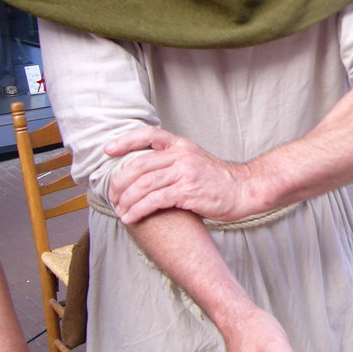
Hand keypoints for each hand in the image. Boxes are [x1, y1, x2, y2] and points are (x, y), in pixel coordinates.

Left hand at [106, 128, 244, 223]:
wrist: (244, 190)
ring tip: (120, 211)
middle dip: (120, 182)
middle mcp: (182, 155)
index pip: (148, 134)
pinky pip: (154, 200)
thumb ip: (173, 161)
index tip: (108, 150)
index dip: (125, 141)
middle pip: (140, 164)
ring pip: (144, 184)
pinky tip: (132, 217)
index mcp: (182, 145)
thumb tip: (145, 172)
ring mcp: (185, 173)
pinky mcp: (188, 192)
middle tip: (112, 195)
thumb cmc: (218, 181)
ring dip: (127, 200)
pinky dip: (138, 210)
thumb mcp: (195, 161)